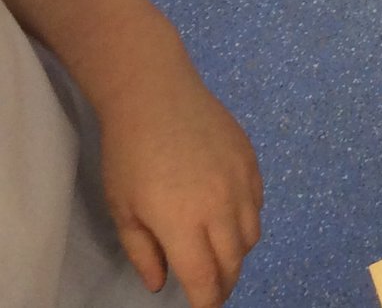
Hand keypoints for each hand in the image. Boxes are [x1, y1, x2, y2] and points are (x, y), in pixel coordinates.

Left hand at [99, 58, 261, 307]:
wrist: (155, 94)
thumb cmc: (128, 154)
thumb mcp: (123, 209)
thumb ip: (144, 252)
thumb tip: (162, 282)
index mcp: (184, 223)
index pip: (206, 279)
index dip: (206, 302)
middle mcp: (220, 207)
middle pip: (234, 262)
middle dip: (222, 284)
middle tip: (210, 290)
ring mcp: (240, 182)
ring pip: (251, 235)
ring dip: (236, 253)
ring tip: (218, 253)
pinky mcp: (250, 161)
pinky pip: (257, 204)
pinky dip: (246, 220)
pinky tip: (227, 216)